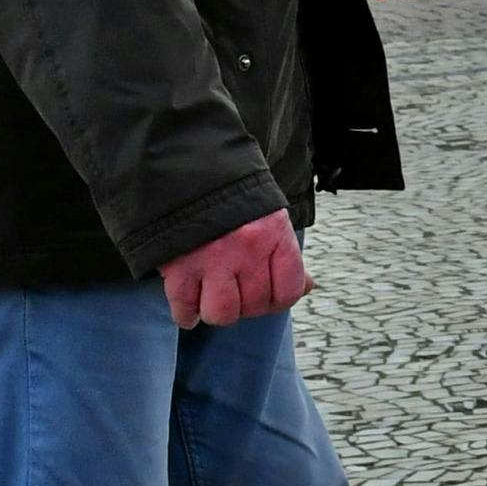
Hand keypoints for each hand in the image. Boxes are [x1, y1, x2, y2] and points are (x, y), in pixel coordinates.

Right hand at [160, 209, 310, 328]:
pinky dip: (186, 314)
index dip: (276, 300)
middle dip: (245, 304)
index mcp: (274, 233)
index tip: (264, 296)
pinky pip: (185, 310)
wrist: (187, 171)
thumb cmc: (233, 201)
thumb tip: (307, 287)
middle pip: (254, 306)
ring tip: (211, 296)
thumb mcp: (269, 218)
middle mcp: (247, 247)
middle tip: (233, 290)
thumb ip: (286, 254)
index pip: (288, 292)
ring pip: (222, 314)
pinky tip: (188, 306)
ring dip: (216, 310)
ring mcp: (211, 258)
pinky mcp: (179, 267)